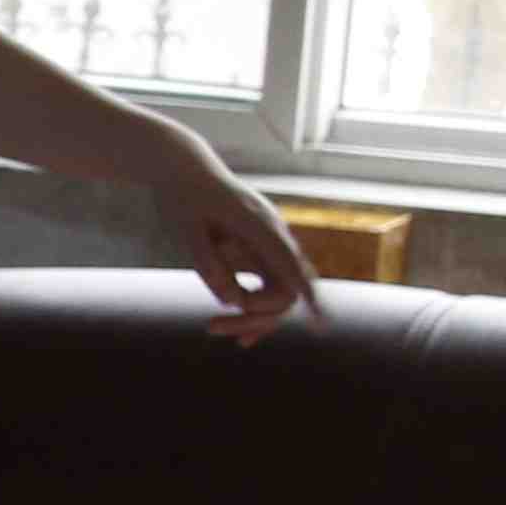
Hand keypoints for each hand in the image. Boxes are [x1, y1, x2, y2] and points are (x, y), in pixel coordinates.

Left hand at [156, 146, 316, 343]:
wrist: (185, 170)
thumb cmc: (184, 197)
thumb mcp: (186, 230)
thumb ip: (208, 263)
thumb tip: (233, 301)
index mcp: (258, 224)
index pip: (291, 265)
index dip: (308, 295)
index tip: (321, 321)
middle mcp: (273, 233)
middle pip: (284, 288)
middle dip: (255, 316)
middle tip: (212, 328)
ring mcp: (270, 240)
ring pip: (278, 290)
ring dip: (251, 315)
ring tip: (212, 328)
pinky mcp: (261, 247)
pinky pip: (269, 283)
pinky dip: (256, 307)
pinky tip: (240, 334)